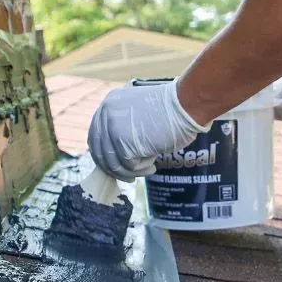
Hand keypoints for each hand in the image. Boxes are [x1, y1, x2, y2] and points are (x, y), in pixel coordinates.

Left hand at [88, 80, 208, 181]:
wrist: (185, 104)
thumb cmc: (171, 109)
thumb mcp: (138, 112)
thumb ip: (123, 126)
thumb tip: (115, 153)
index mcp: (109, 104)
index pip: (96, 137)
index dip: (106, 156)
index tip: (118, 167)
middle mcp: (106, 113)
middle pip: (101, 152)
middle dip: (116, 169)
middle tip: (130, 177)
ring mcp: (112, 128)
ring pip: (114, 163)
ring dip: (131, 171)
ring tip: (149, 168)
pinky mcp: (123, 143)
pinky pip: (128, 166)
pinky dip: (141, 169)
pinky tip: (153, 164)